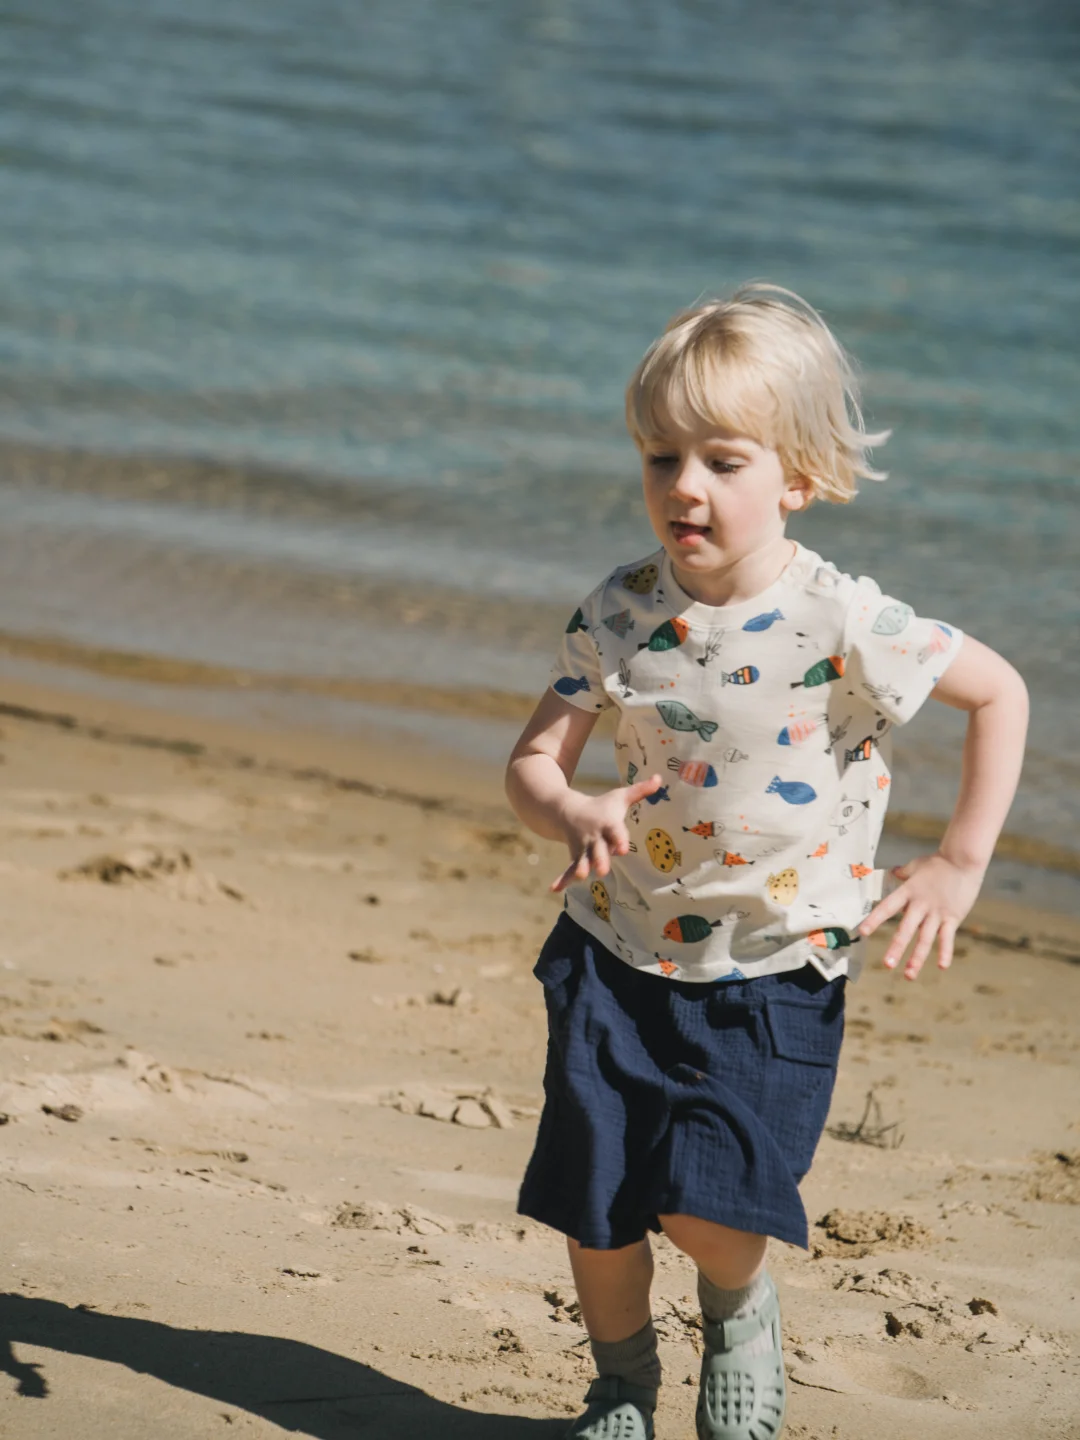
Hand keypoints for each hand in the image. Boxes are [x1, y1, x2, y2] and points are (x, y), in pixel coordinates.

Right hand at [550, 775, 662, 892]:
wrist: (568, 810)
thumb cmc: (601, 806)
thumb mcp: (619, 797)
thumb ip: (640, 791)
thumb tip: (659, 777)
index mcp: (607, 823)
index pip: (615, 831)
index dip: (619, 839)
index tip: (622, 848)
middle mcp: (594, 837)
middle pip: (598, 849)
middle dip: (600, 859)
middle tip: (602, 869)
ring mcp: (583, 848)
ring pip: (582, 859)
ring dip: (581, 867)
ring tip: (581, 876)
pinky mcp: (575, 856)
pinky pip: (568, 868)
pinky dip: (561, 878)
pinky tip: (554, 889)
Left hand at [857, 853, 984, 979]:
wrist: (964, 860)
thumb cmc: (939, 862)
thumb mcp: (916, 865)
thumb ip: (903, 872)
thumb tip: (893, 872)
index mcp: (908, 892)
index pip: (887, 907)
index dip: (874, 920)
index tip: (862, 932)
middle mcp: (920, 905)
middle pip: (906, 929)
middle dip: (897, 948)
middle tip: (887, 965)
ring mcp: (937, 913)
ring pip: (925, 939)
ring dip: (917, 958)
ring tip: (908, 975)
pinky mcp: (952, 917)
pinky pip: (947, 938)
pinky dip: (945, 952)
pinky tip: (942, 966)